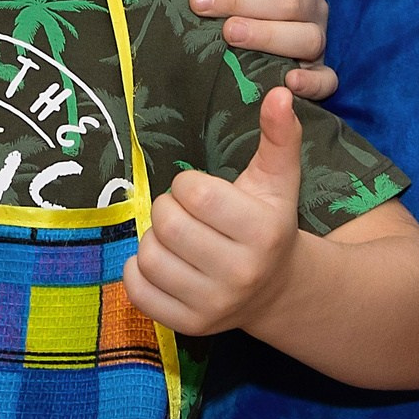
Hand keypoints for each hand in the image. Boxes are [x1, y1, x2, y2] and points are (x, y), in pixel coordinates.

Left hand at [124, 86, 304, 334]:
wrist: (278, 290)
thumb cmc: (270, 223)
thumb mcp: (277, 180)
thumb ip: (279, 135)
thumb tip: (281, 92)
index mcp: (263, 232)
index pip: (195, 194)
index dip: (188, 185)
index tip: (200, 192)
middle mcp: (241, 273)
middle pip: (168, 224)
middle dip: (168, 209)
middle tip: (185, 214)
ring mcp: (214, 305)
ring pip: (149, 256)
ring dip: (153, 239)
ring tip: (176, 238)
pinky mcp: (190, 326)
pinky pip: (137, 290)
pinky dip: (138, 271)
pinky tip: (162, 262)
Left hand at [191, 0, 334, 99]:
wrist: (244, 23)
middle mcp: (314, 3)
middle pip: (289, 0)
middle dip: (241, 0)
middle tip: (201, 4)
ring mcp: (319, 38)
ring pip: (308, 38)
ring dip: (267, 36)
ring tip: (229, 33)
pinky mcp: (318, 72)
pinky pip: (327, 80)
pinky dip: (312, 84)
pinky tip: (287, 81)